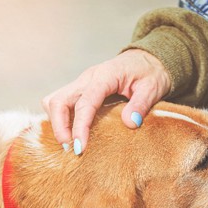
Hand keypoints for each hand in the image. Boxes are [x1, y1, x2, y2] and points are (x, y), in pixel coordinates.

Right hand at [42, 49, 170, 153]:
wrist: (147, 59)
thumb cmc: (150, 73)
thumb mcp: (153, 87)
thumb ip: (141, 104)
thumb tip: (129, 123)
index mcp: (105, 76)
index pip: (85, 103)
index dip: (79, 127)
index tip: (80, 147)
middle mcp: (88, 78)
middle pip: (59, 100)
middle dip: (59, 126)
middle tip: (69, 148)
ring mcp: (81, 83)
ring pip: (54, 100)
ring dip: (56, 123)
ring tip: (68, 143)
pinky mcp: (80, 90)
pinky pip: (60, 103)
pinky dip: (59, 119)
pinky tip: (69, 133)